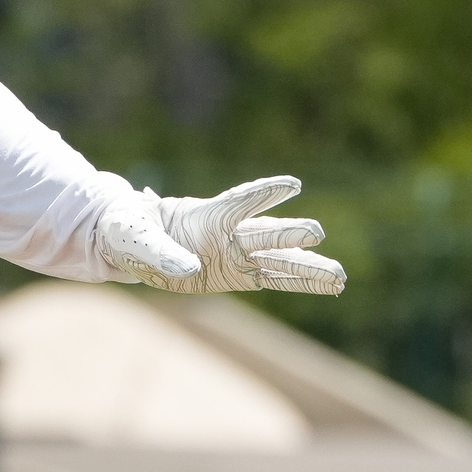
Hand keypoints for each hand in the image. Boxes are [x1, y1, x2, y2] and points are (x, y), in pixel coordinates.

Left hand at [98, 175, 346, 294]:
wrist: (130, 241)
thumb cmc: (131, 230)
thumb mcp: (137, 239)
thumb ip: (161, 253)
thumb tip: (188, 268)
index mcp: (206, 215)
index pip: (240, 201)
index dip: (264, 192)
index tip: (292, 185)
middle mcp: (229, 233)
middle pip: (267, 234)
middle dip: (290, 234)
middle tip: (317, 233)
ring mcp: (236, 253)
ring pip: (280, 260)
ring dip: (309, 267)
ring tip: (341, 275)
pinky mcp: (237, 274)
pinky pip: (274, 279)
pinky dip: (301, 283)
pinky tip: (330, 286)